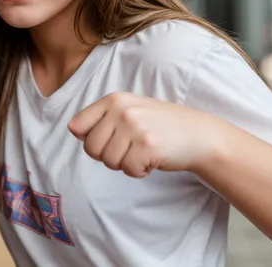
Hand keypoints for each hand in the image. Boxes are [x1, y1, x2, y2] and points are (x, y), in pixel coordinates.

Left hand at [67, 92, 222, 177]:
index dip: (93, 140)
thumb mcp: (129, 111)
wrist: (198, 134)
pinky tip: (152, 159)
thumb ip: (101, 118)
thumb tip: (72, 129)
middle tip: (131, 148)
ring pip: (109, 161)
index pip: (78, 126)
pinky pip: (128, 170)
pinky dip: (139, 171)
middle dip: (109, 156)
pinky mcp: (147, 145)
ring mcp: (135, 126)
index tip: (112, 138)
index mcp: (114, 99)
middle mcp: (122, 109)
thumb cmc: (160, 126)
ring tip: (144, 151)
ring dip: (126, 164)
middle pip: (91, 148)